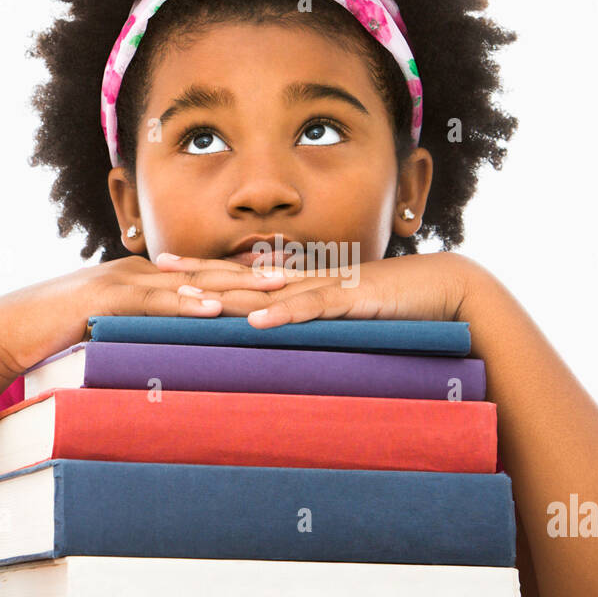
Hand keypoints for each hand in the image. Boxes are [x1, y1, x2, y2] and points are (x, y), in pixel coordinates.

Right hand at [0, 253, 288, 378]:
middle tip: (301, 274)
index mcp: (146, 279)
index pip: (206, 273)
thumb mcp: (114, 331)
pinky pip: (152, 301)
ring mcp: (124, 281)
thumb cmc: (60, 335)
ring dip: (235, 283)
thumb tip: (176, 349)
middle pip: (209, 271)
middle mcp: (140, 272)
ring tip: (276, 285)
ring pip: (190, 282)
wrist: (10, 329)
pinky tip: (213, 307)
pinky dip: (184, 303)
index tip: (287, 274)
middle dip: (255, 272)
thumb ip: (146, 332)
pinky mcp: (105, 299)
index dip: (246, 273)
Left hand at [147, 250, 477, 328]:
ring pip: (269, 291)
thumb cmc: (393, 304)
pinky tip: (257, 322)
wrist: (442, 287)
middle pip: (242, 276)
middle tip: (156, 269)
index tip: (163, 265)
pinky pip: (313, 309)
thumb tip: (280, 331)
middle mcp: (307, 279)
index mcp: (302, 281)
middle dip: (199, 273)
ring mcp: (328, 288)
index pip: (242, 273)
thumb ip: (311, 319)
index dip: (203, 268)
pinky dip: (285, 315)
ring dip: (228, 295)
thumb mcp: (342, 313)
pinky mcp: (352, 301)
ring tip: (189, 298)